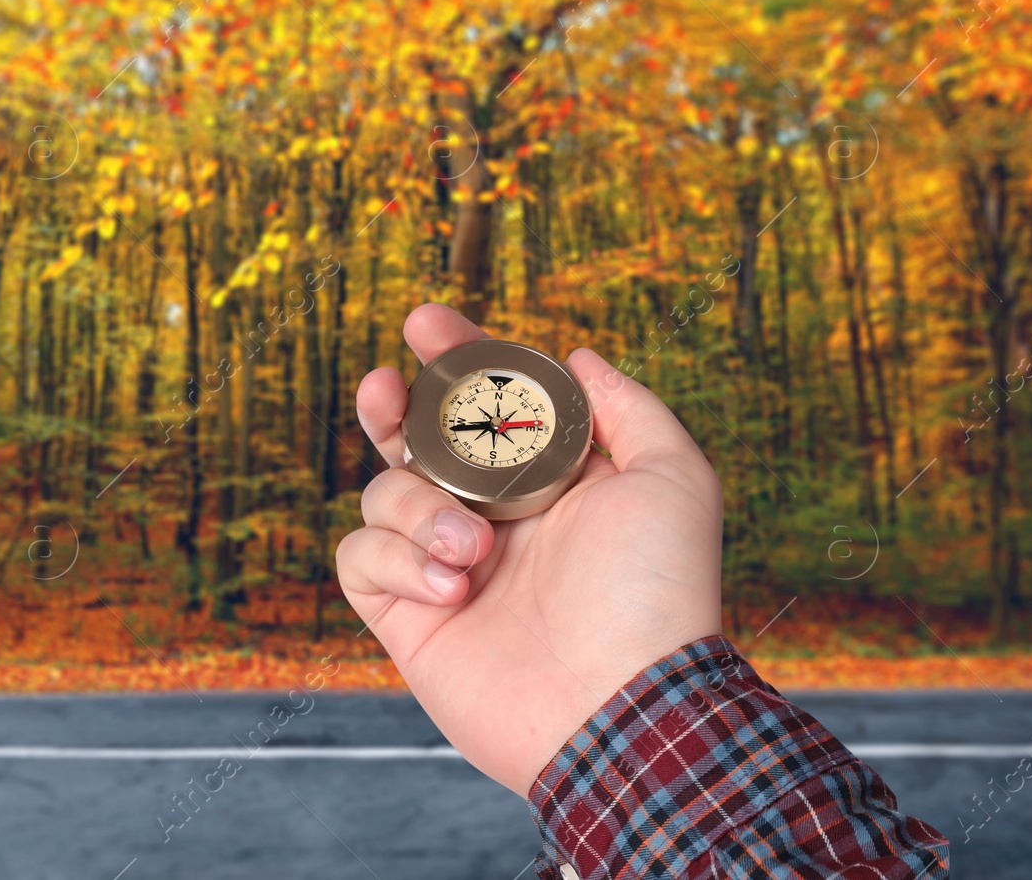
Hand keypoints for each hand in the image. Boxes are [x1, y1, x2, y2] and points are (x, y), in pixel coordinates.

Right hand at [338, 303, 723, 797]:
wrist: (619, 708)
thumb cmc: (655, 595)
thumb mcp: (672, 479)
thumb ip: (628, 407)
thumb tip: (578, 357)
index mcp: (546, 482)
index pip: (486, 405)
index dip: (453, 359)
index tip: (426, 324)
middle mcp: (491, 518)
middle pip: (413, 439)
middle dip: (390, 404)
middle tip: (385, 389)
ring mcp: (443, 566)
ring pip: (384, 493)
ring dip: (420, 507)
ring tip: (474, 551)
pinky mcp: (406, 616)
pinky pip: (360, 557)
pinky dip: (394, 560)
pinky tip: (450, 588)